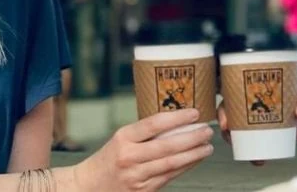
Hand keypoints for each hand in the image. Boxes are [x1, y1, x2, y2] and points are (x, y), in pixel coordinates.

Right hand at [73, 109, 213, 190]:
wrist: (89, 186)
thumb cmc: (109, 159)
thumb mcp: (122, 139)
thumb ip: (145, 133)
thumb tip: (179, 123)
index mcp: (124, 138)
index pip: (154, 123)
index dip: (178, 117)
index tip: (195, 113)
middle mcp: (130, 157)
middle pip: (168, 145)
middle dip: (192, 137)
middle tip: (207, 130)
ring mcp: (136, 176)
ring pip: (172, 163)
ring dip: (194, 154)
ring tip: (207, 146)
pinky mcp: (143, 190)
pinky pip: (169, 177)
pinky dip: (185, 167)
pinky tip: (195, 159)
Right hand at [217, 79, 296, 163]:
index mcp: (271, 82)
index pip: (242, 84)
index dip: (227, 95)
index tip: (225, 109)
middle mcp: (265, 98)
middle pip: (235, 107)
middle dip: (225, 119)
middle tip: (227, 131)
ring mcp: (269, 116)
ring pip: (242, 125)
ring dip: (234, 137)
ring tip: (238, 148)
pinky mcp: (276, 132)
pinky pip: (258, 140)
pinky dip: (253, 150)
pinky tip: (255, 159)